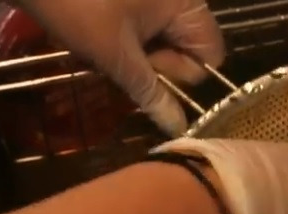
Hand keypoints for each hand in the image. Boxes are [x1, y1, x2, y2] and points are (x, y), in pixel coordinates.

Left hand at [17, 0, 224, 136]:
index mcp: (186, 3)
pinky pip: (143, 27)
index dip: (182, 73)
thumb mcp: (116, 57)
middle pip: (187, 48)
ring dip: (136, 54)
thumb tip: (178, 127)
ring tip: (102, 47)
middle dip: (155, 63)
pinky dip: (124, 39)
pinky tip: (97, 36)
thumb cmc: (76, 7)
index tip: (146, 68)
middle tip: (119, 58)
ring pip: (161, 40)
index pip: (210, 56)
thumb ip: (151, 93)